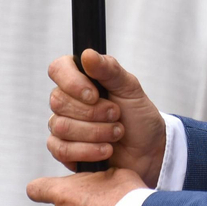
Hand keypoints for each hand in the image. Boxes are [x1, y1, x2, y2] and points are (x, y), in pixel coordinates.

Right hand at [47, 50, 166, 187]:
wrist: (149, 149)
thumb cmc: (138, 115)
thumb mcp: (130, 88)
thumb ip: (109, 70)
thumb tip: (87, 55)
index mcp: (80, 78)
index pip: (58, 69)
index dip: (72, 82)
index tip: (94, 94)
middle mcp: (67, 100)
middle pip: (58, 101)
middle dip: (93, 112)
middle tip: (116, 114)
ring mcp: (62, 125)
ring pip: (61, 126)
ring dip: (96, 132)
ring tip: (117, 132)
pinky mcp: (63, 150)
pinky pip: (60, 150)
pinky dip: (88, 150)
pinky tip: (106, 150)